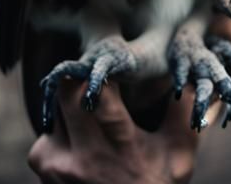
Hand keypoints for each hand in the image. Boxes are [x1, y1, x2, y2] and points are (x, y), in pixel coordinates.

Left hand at [27, 79, 198, 182]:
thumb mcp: (180, 154)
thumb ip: (185, 113)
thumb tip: (187, 75)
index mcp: (117, 144)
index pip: (95, 91)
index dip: (103, 67)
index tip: (113, 60)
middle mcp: (81, 156)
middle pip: (64, 96)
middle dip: (80, 81)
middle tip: (95, 77)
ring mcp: (57, 171)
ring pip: (51, 120)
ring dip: (68, 111)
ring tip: (91, 113)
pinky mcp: (46, 181)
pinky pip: (43, 145)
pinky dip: (58, 137)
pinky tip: (80, 140)